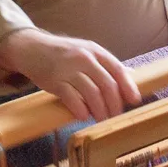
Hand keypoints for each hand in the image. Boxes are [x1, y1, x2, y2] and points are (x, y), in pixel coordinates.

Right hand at [0, 28, 140, 119]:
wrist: (32, 48)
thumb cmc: (63, 53)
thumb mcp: (86, 51)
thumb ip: (106, 64)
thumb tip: (131, 75)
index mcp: (95, 51)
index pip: (117, 69)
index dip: (128, 86)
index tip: (135, 100)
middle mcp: (84, 58)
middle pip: (107, 84)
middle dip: (114, 103)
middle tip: (116, 116)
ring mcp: (69, 69)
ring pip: (91, 93)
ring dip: (99, 110)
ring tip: (101, 119)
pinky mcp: (54, 80)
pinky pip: (71, 98)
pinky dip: (80, 109)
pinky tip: (83, 116)